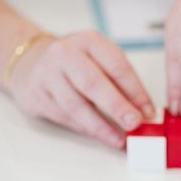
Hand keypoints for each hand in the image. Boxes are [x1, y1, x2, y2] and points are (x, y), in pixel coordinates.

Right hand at [9, 30, 154, 147]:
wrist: (32, 60)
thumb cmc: (76, 62)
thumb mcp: (101, 60)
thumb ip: (122, 83)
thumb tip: (144, 111)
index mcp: (89, 41)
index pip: (116, 66)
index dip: (135, 91)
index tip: (148, 111)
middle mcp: (66, 54)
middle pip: (93, 83)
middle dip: (117, 106)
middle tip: (134, 123)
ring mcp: (47, 75)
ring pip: (75, 105)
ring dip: (100, 126)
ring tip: (119, 139)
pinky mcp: (37, 95)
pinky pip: (64, 116)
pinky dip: (85, 129)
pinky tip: (100, 135)